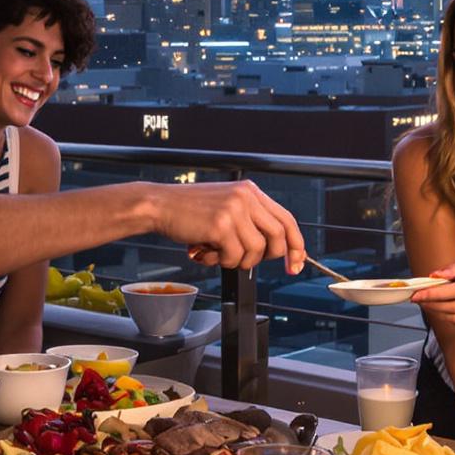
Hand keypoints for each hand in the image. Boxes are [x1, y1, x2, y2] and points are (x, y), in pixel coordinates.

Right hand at [150, 180, 306, 272]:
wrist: (159, 205)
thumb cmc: (188, 210)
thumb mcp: (226, 206)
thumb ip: (249, 221)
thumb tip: (273, 248)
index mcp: (250, 191)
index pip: (286, 219)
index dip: (295, 245)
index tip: (295, 264)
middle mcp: (246, 197)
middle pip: (278, 236)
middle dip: (268, 257)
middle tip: (246, 260)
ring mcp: (234, 210)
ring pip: (256, 251)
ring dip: (236, 260)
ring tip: (215, 252)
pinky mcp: (221, 225)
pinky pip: (234, 257)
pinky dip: (220, 261)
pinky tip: (204, 251)